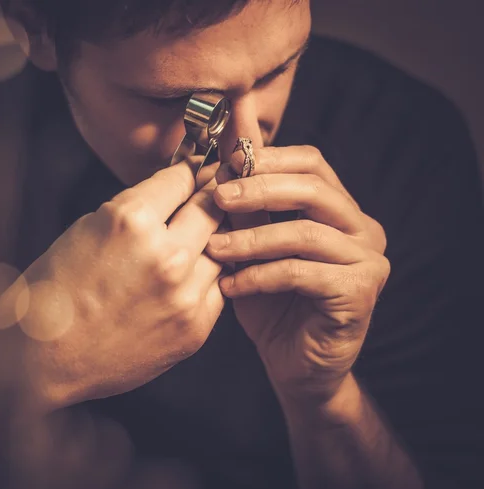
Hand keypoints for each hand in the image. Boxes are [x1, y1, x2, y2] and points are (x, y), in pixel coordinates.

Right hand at [11, 161, 224, 411]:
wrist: (44, 359)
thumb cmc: (54, 291)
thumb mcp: (87, 229)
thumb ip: (135, 210)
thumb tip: (171, 194)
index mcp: (131, 221)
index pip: (181, 178)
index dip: (190, 169)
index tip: (197, 169)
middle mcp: (165, 255)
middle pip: (211, 208)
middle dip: (210, 196)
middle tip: (214, 190)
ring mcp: (184, 294)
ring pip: (222, 248)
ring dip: (211, 239)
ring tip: (200, 236)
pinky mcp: (194, 328)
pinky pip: (218, 287)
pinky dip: (208, 276)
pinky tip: (192, 274)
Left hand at [207, 146, 389, 404]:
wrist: (297, 368)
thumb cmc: (272, 305)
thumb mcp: (254, 250)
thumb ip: (247, 210)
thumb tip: (225, 161)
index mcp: (342, 211)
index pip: (311, 164)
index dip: (268, 158)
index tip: (225, 163)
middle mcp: (363, 229)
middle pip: (312, 189)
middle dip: (259, 189)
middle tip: (218, 197)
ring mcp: (367, 260)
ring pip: (303, 233)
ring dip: (251, 238)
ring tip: (213, 248)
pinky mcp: (360, 293)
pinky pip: (300, 273)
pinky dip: (259, 276)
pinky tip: (230, 287)